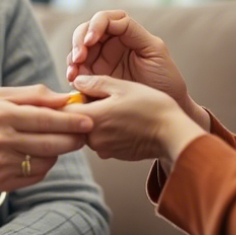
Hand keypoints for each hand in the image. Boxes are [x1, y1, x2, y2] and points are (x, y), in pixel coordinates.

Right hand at [0, 85, 90, 192]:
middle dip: (73, 139)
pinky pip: (36, 175)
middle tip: (85, 133)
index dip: (70, 121)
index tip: (89, 120)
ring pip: (45, 161)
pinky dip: (45, 164)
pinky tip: (40, 154)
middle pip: (48, 143)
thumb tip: (69, 99)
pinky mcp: (1, 183)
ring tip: (58, 140)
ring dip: (59, 151)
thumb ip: (37, 95)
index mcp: (0, 115)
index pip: (44, 120)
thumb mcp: (3, 96)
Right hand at [67, 10, 204, 126]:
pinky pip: (78, 70)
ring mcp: (101, 60)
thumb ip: (134, 32)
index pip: (104, 19)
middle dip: (79, 41)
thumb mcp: (154, 51)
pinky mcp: (94, 78)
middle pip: (86, 31)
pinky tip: (74, 80)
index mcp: (126, 33)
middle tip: (79, 57)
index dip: (94, 26)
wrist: (163, 112)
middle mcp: (111, 43)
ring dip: (73, 57)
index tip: (91, 41)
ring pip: (78, 50)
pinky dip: (73, 72)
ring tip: (74, 72)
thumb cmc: (166, 79)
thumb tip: (111, 22)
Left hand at [69, 75, 205, 162]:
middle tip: (98, 94)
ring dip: (94, 118)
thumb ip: (95, 83)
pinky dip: (106, 129)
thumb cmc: (150, 107)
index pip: (63, 110)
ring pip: (87, 130)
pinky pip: (101, 139)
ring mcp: (103, 149)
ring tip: (113, 105)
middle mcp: (93, 138)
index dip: (67, 97)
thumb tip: (77, 80)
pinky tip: (122, 119)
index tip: (78, 89)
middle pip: (74, 121)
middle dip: (81, 107)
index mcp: (92, 118)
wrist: (172, 134)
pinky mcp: (113, 154)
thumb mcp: (122, 87)